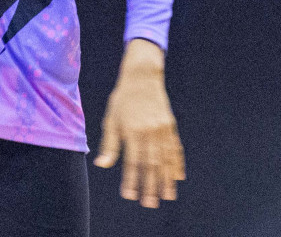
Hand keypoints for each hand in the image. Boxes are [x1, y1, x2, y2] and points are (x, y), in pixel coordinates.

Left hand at [95, 39, 184, 207]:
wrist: (142, 77)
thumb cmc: (122, 99)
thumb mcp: (111, 119)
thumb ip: (109, 144)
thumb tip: (101, 165)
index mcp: (132, 131)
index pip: (132, 162)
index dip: (131, 180)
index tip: (129, 196)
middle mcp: (149, 133)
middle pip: (151, 164)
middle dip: (150, 186)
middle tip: (150, 203)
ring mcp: (162, 130)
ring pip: (166, 160)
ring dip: (166, 180)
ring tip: (168, 196)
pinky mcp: (170, 127)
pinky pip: (175, 149)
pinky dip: (177, 164)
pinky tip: (178, 177)